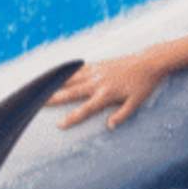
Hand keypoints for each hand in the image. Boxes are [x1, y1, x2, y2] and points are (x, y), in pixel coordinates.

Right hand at [46, 55, 165, 128]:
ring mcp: (97, 71)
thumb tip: (109, 126)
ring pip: (72, 78)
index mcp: (106, 94)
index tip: (59, 125)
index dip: (71, 118)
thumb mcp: (136, 103)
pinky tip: (58, 73)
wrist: (149, 62)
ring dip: (56, 83)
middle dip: (54, 98)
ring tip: (41, 86)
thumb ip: (122, 115)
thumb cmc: (144, 85)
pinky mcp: (99, 64)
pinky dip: (67, 71)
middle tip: (38, 102)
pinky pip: (79, 68)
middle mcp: (98, 82)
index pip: (85, 109)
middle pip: (71, 92)